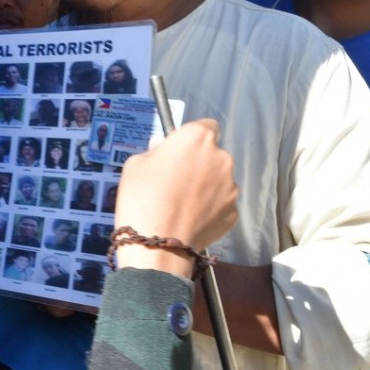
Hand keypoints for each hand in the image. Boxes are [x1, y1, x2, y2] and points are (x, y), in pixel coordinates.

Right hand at [114, 119, 237, 273]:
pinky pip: (221, 204)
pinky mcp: (234, 213)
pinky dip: (210, 209)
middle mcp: (221, 158)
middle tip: (177, 180)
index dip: (192, 137)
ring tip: (184, 204)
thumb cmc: (142, 196)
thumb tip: (164, 150)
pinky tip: (191, 219)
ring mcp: (231, 187)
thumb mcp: (135, 164)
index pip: (206, 126)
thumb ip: (155, 151)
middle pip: (213, 154)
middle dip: (199, 163)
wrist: (157, 243)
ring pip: (219, 180)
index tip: (179, 151)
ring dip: (206, 186)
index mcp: (198, 138)